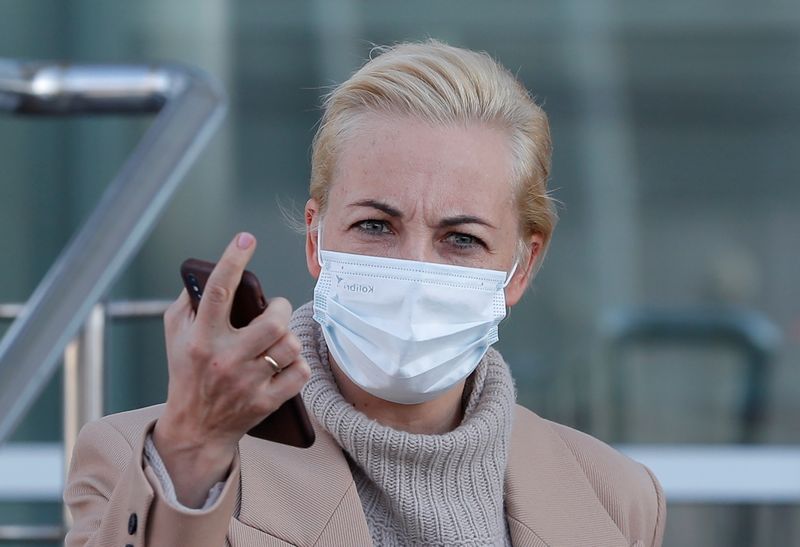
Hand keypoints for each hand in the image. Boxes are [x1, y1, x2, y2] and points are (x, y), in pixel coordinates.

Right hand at [153, 232, 310, 506]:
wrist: (195, 429)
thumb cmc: (187, 372)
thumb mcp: (175, 335)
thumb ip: (189, 302)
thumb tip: (211, 269)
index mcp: (200, 338)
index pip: (217, 290)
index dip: (233, 260)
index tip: (246, 238)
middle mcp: (223, 359)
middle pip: (272, 321)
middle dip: (281, 308)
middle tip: (276, 309)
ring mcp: (247, 383)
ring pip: (289, 345)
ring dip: (289, 337)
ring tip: (279, 338)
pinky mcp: (265, 402)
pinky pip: (299, 373)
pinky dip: (298, 364)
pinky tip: (286, 362)